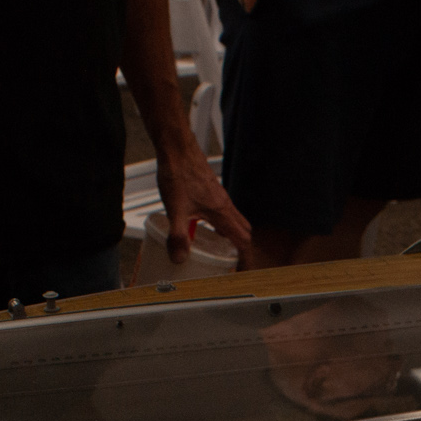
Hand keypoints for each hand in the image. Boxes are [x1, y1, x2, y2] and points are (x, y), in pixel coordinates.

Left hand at [153, 147, 251, 269]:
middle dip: (240, 249)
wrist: (177, 148)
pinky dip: (219, 224)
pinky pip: (222, 211)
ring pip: (233, 220)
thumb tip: (180, 259)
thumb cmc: (178, 173)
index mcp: (222, 213)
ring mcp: (218, 196)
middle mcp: (224, 205)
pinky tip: (201, 225)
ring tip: (216, 249)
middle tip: (231, 264)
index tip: (242, 273)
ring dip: (230, 236)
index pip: (243, 241)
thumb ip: (178, 236)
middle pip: (243, 231)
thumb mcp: (176, 210)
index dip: (244, 259)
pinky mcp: (210, 190)